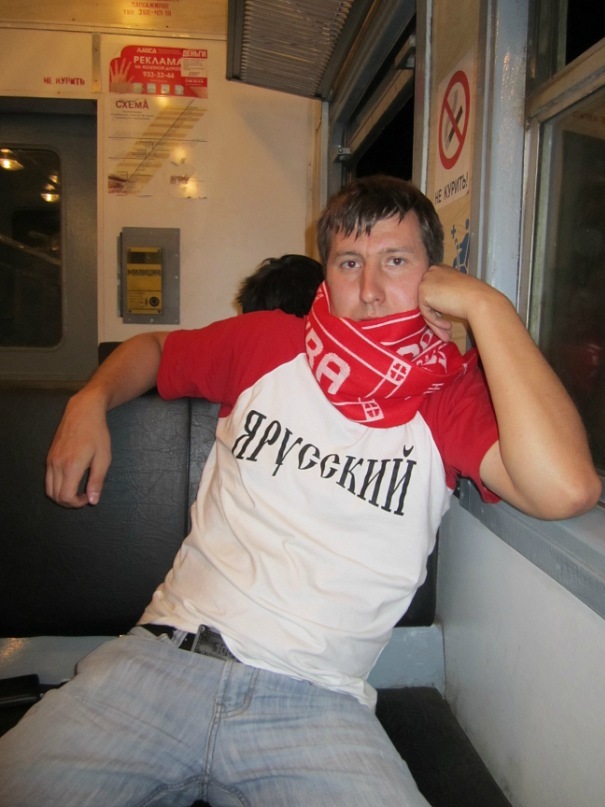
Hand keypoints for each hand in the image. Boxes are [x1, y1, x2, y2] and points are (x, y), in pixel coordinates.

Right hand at [45, 392, 110, 507]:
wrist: (83, 412)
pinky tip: (71, 479)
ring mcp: (51, 460)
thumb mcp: (103, 458)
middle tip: (83, 496)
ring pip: (49, 488)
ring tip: (77, 489)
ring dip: (61, 495)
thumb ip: (97, 481)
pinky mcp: (49, 456)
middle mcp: (57, 465)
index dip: (77, 503)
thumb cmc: (97, 434)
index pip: (66, 497)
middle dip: (69, 502)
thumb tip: (92, 501)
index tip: (87, 498)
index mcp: (71, 467)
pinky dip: (57, 485)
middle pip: (55, 496)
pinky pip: (48, 478)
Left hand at [418, 264, 496, 340]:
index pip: (433, 291)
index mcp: (440, 269)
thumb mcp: (457, 289)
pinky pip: (426, 313)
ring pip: (427, 308)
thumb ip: (445, 293)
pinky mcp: (424, 293)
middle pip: (428, 300)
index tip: (446, 318)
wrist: (478, 299)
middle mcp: (431, 272)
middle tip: (446, 329)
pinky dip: (436, 322)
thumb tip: (436, 307)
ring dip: (436, 323)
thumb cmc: (474, 295)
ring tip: (447, 334)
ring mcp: (426, 282)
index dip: (438, 307)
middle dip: (436, 317)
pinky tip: (448, 326)